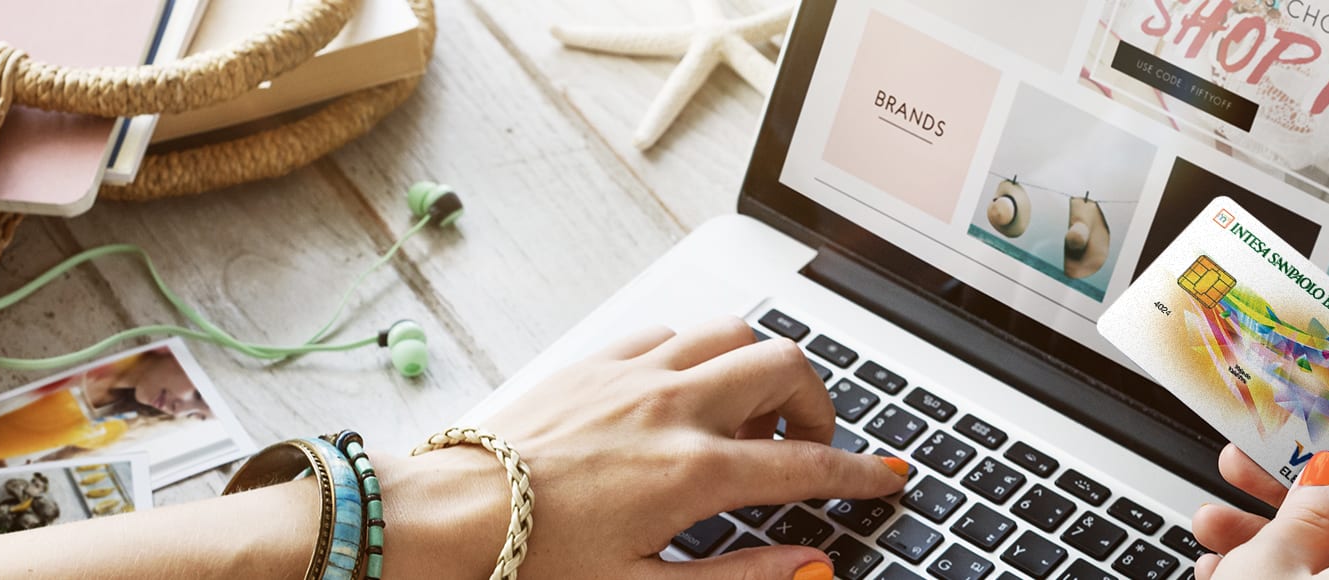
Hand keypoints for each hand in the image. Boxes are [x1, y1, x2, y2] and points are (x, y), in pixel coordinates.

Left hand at [377, 318, 910, 578]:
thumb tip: (809, 569)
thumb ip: (740, 579)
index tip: (884, 477)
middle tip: (807, 449)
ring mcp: (633, 374)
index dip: (859, 473)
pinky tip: (687, 395)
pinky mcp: (596, 360)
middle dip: (818, 405)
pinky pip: (674, 332)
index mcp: (693, 472)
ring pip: (734, 333)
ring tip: (748, 420)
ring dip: (761, 369)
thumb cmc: (531, 560)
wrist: (444, 518)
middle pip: (786, 369)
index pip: (808, 464)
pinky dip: (700, 354)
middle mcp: (672, 407)